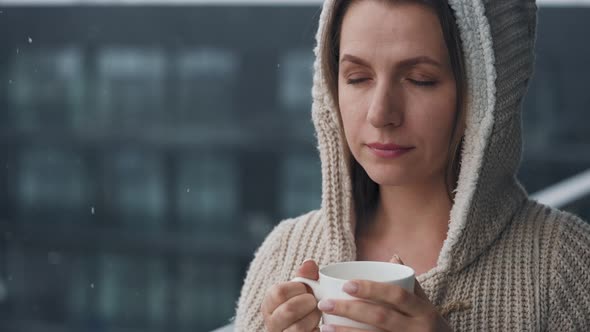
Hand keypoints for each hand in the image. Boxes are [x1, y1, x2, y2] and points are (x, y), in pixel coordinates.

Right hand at [261, 260, 321, 331]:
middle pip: (289, 309)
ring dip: (314, 317)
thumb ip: (305, 276)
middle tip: (313, 301)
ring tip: (317, 314)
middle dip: (308, 302)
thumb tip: (309, 264)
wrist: (301, 329)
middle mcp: (271, 322)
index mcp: (269, 304)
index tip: (304, 288)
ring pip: (298, 328)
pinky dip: (316, 330)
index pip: (279, 292)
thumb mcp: (301, 290)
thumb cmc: (302, 306)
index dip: (297, 288)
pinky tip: (318, 326)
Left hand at [317, 256, 451, 331]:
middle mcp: (419, 330)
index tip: (346, 285)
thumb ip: (410, 285)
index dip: (372, 289)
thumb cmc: (431, 328)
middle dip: (350, 309)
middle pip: (381, 317)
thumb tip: (393, 257)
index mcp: (424, 312)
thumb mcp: (427, 307)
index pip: (397, 295)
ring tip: (325, 326)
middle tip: (325, 303)